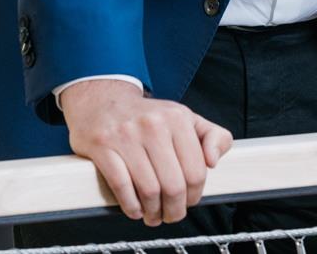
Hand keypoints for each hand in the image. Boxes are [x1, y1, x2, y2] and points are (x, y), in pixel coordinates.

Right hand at [60, 79, 232, 223]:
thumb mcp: (185, 117)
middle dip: (174, 209)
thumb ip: (212, 136)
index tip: (189, 201)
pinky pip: (122, 187)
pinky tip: (136, 209)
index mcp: (178, 117)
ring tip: (153, 215)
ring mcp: (126, 134)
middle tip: (171, 215)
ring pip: (149, 190)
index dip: (195, 195)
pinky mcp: (103, 146)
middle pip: (173, 185)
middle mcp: (153, 124)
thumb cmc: (149, 117)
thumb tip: (213, 161)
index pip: (196, 171)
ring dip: (153, 212)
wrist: (103, 101)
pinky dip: (131, 206)